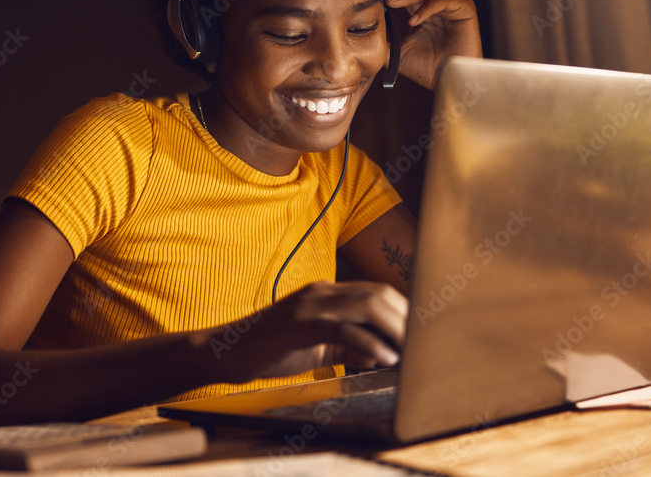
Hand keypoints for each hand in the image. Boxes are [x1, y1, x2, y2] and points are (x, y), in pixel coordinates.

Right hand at [208, 281, 407, 383]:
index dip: (403, 310)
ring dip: (394, 329)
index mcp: (325, 294)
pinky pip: (342, 328)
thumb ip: (347, 348)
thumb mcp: (316, 348)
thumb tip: (380, 354)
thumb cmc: (270, 349)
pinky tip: (383, 358)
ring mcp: (309, 305)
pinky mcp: (300, 324)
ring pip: (366, 305)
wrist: (227, 351)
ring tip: (410, 351)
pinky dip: (368, 342)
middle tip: (423, 345)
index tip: (422, 331)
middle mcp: (321, 292)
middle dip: (406, 319)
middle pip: (378, 294)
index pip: (376, 292)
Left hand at [381, 0, 482, 89]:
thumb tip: (357, 31)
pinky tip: (414, 20)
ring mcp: (449, 5)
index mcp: (418, 10)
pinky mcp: (464, 8)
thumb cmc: (427, 69)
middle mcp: (434, 4)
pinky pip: (443, 0)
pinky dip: (427, 8)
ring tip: (390, 1)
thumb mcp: (395, 53)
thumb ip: (381, 39)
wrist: (449, 82)